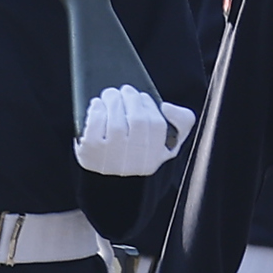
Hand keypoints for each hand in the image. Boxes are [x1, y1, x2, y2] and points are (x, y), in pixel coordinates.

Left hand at [75, 84, 195, 176]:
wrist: (107, 182)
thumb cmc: (138, 153)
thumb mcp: (168, 141)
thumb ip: (182, 121)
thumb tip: (166, 107)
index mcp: (158, 156)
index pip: (158, 126)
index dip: (150, 106)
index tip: (142, 96)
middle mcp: (136, 161)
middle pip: (138, 122)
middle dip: (131, 99)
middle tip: (124, 90)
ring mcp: (112, 160)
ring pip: (117, 124)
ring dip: (113, 102)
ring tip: (110, 94)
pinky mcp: (90, 156)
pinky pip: (95, 128)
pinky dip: (96, 112)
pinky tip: (97, 104)